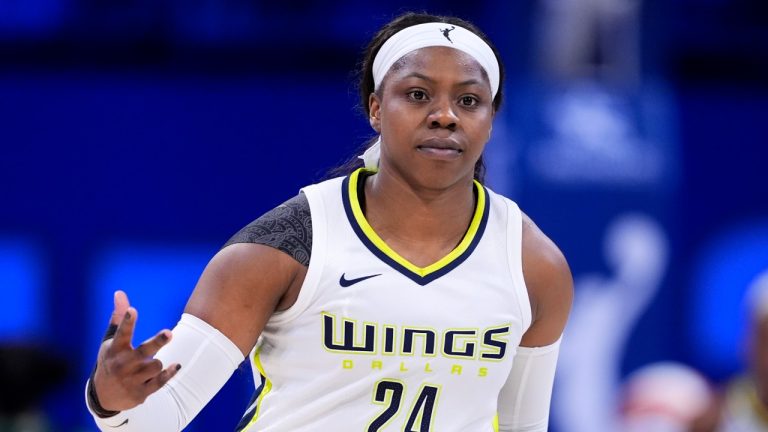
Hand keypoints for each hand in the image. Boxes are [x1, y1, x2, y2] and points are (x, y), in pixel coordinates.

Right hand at [92, 291, 180, 411]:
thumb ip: (119, 317)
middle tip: (169, 332)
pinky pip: (160, 382)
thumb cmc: (111, 360)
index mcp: (114, 350)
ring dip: (158, 363)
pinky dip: (169, 373)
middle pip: (144, 351)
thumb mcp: (111, 340)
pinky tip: (177, 366)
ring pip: (156, 365)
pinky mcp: (141, 393)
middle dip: (157, 342)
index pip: (122, 333)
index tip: (133, 310)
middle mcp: (122, 365)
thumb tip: (119, 292)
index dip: (127, 321)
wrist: (104, 396)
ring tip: (150, 364)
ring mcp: (131, 380)